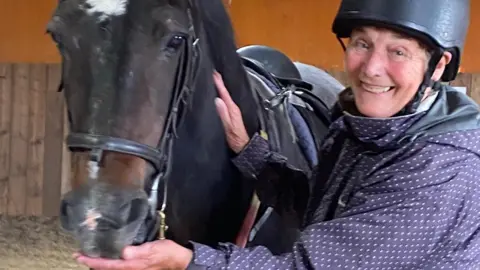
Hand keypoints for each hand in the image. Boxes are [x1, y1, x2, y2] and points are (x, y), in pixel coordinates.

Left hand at [74, 240, 191, 269]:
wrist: (179, 261)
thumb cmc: (167, 253)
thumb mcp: (154, 249)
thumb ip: (138, 251)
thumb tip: (122, 251)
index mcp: (131, 265)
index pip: (106, 265)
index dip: (91, 261)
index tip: (78, 255)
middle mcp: (129, 268)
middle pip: (106, 268)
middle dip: (92, 262)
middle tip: (80, 254)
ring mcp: (133, 268)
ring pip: (112, 267)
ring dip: (100, 262)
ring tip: (91, 254)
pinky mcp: (137, 265)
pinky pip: (119, 265)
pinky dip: (110, 261)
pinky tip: (110, 254)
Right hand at [213, 71, 249, 153]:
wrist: (244, 147)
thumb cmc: (236, 139)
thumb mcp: (228, 128)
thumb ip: (223, 114)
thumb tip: (218, 100)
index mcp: (233, 109)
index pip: (224, 93)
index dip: (219, 83)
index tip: (214, 74)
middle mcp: (234, 108)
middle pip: (225, 93)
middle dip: (220, 83)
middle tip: (213, 73)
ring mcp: (234, 112)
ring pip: (225, 96)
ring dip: (220, 88)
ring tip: (214, 80)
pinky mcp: (232, 115)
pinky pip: (226, 101)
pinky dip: (222, 95)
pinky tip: (218, 94)